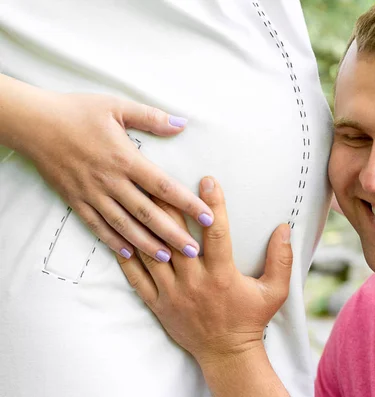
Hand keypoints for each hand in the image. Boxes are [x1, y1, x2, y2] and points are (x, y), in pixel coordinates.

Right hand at [23, 92, 214, 261]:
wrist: (34, 123)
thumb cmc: (78, 111)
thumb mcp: (117, 106)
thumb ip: (152, 117)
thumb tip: (182, 124)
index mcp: (125, 159)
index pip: (164, 186)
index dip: (188, 203)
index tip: (208, 217)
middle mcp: (111, 181)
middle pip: (147, 213)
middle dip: (173, 233)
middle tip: (193, 251)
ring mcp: (92, 193)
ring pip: (124, 225)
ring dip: (147, 243)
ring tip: (167, 258)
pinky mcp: (76, 200)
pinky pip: (97, 226)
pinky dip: (113, 241)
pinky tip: (129, 255)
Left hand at [117, 176, 292, 365]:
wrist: (226, 353)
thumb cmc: (250, 319)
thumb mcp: (275, 292)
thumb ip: (281, 259)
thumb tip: (284, 228)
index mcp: (222, 275)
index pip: (216, 232)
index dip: (213, 204)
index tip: (208, 180)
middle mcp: (195, 281)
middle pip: (177, 237)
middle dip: (169, 206)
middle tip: (161, 179)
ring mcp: (173, 293)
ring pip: (154, 254)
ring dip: (146, 226)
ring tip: (139, 200)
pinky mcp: (159, 304)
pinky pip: (138, 279)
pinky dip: (128, 258)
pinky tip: (122, 238)